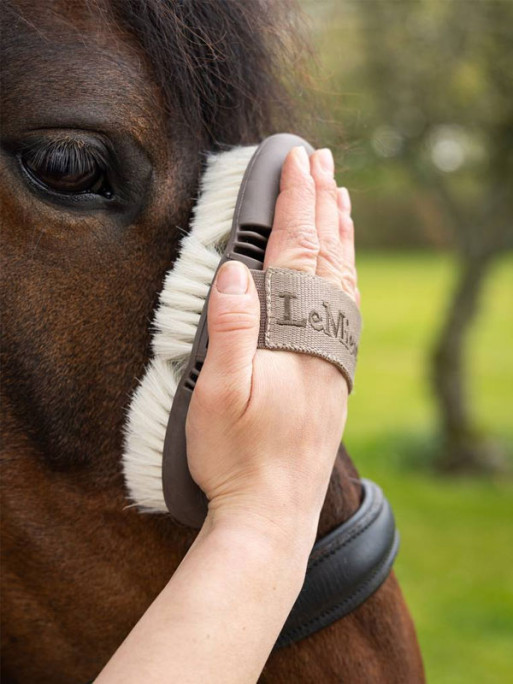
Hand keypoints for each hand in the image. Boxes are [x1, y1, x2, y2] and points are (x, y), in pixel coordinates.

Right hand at [186, 146, 357, 541]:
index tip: (296, 159)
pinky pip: (349, 306)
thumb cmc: (238, 456)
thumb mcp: (218, 394)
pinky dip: (347, 273)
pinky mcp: (337, 373)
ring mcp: (336, 356)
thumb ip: (230, 330)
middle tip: (323, 161)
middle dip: (325, 203)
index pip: (297, 251)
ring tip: (340, 198)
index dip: (296, 201)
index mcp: (294, 333)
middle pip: (329, 255)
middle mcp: (325, 338)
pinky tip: (345, 268)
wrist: (274, 511)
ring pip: (345, 278)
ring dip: (341, 234)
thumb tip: (235, 272)